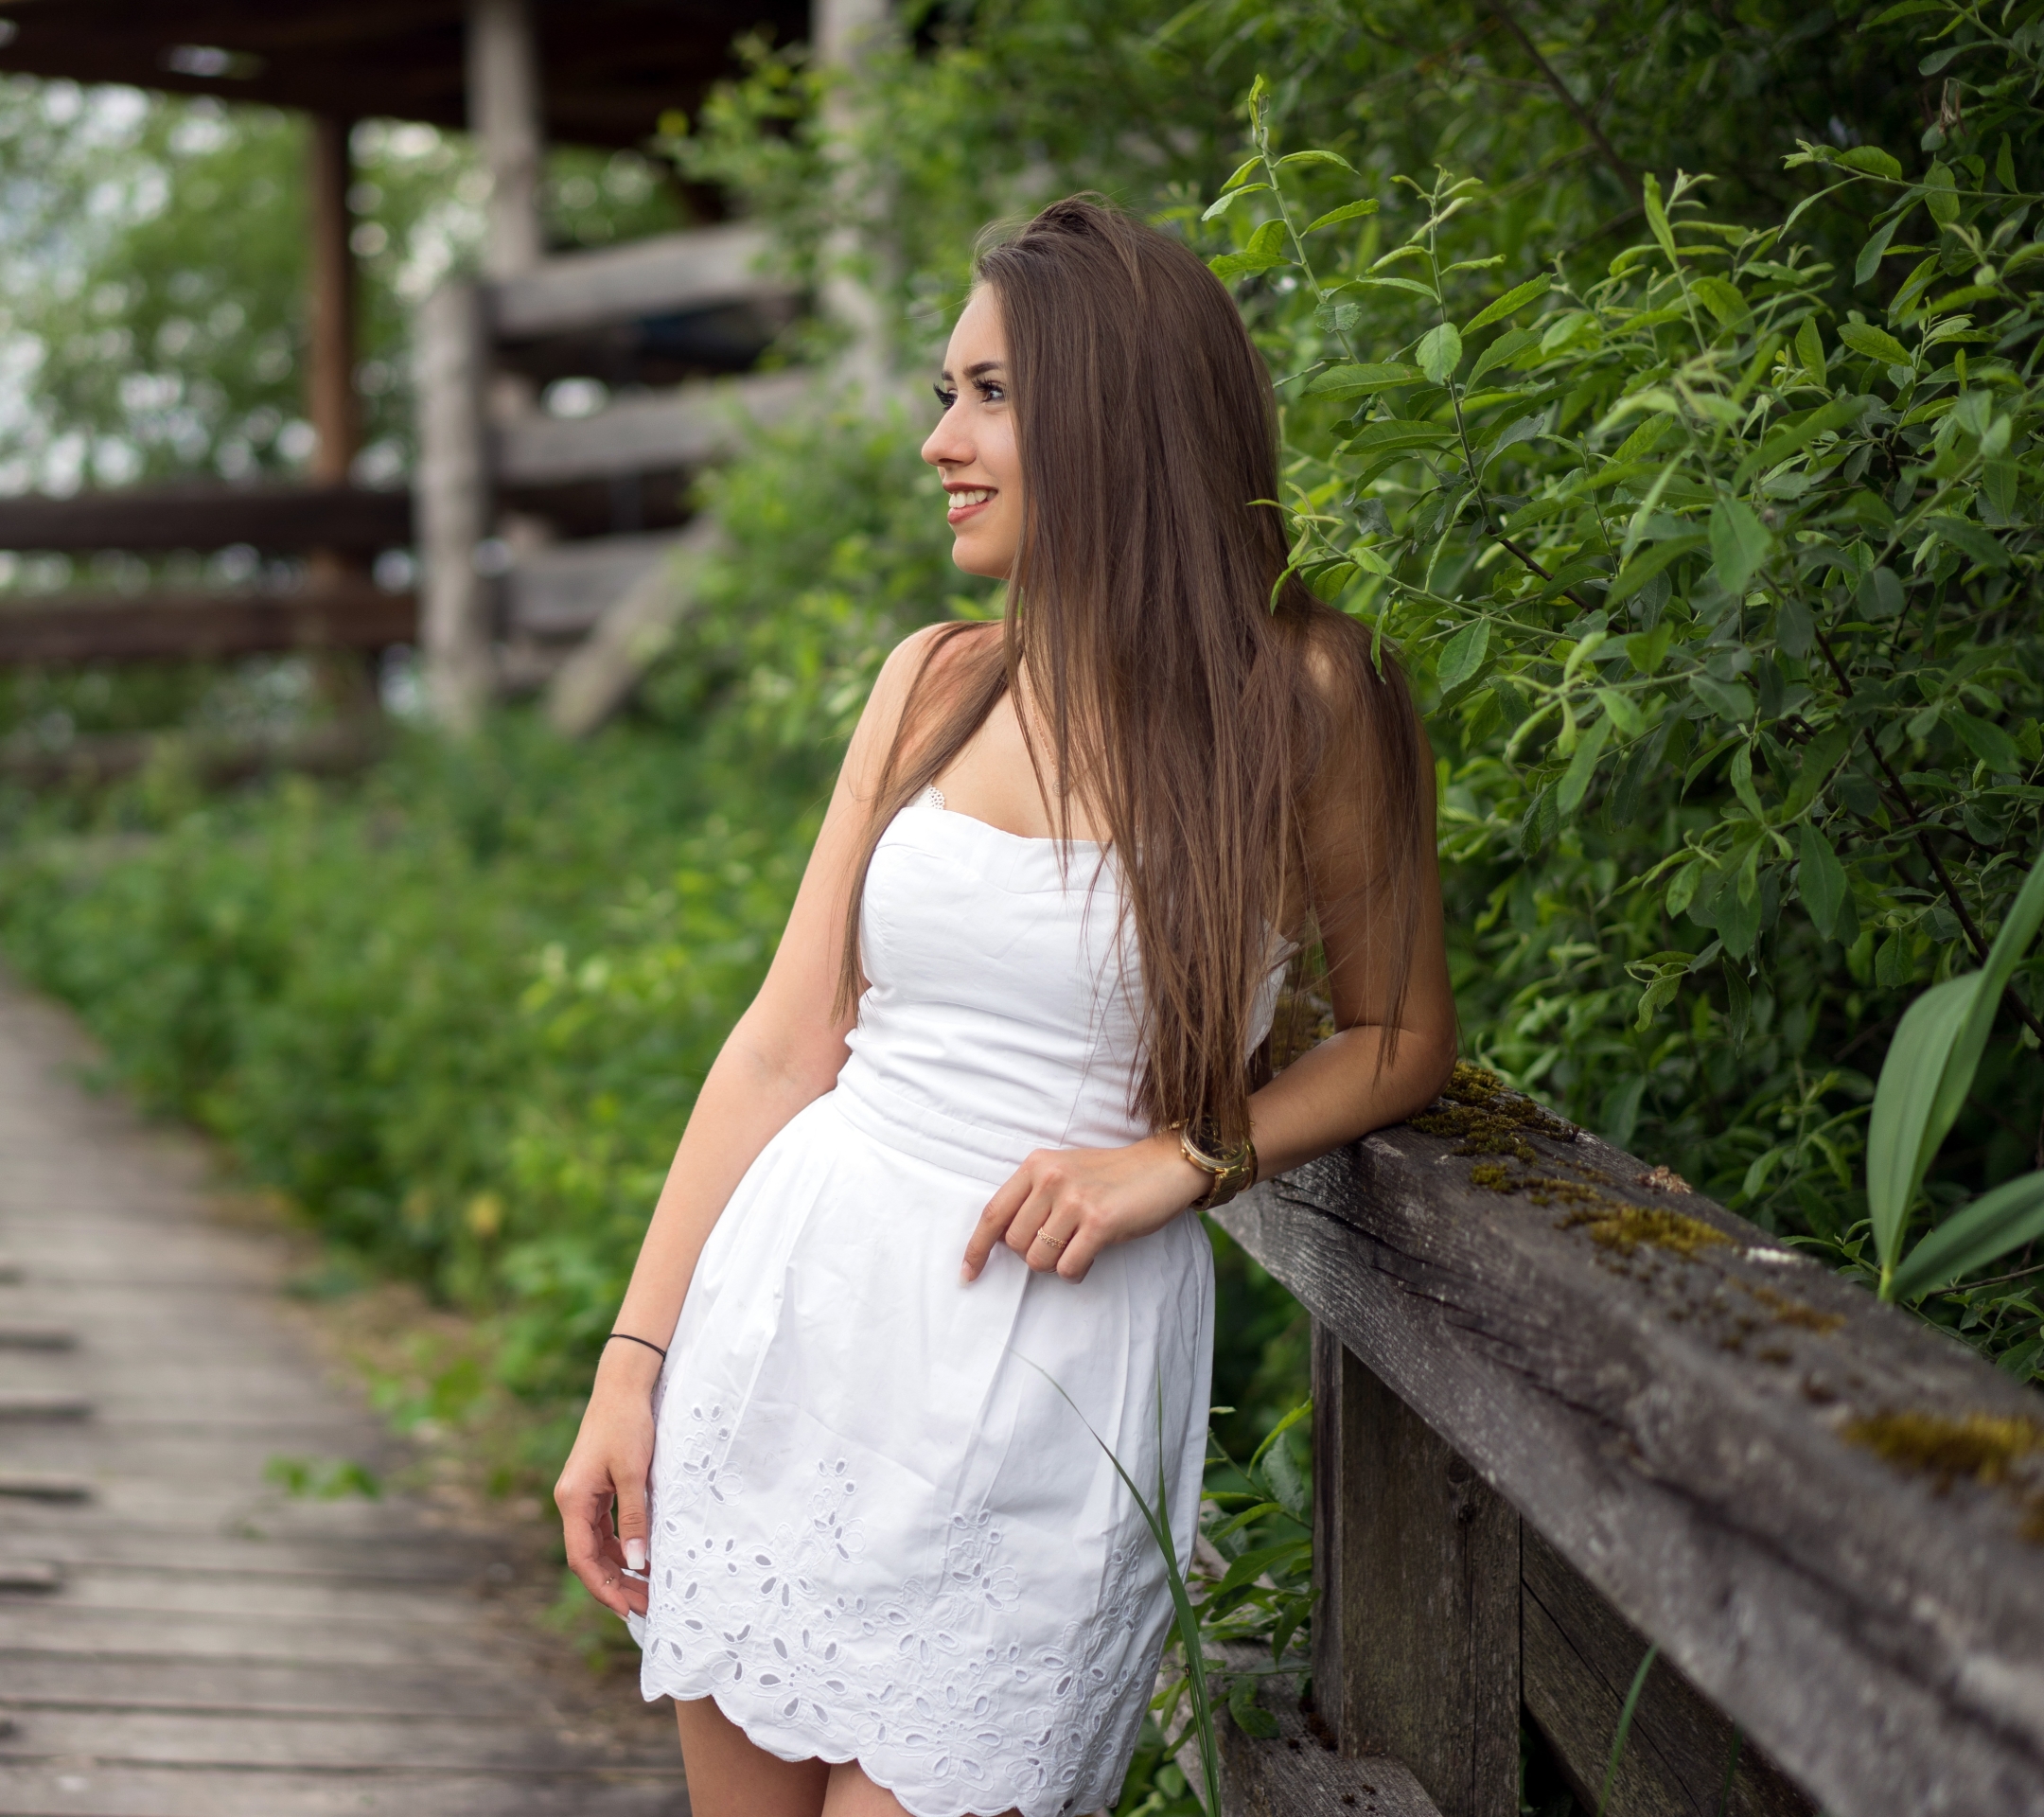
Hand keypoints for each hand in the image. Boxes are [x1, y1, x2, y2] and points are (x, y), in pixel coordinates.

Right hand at [553, 1341, 661, 1619]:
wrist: (622, 1386)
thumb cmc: (627, 1424)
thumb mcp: (634, 1474)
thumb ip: (635, 1519)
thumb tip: (637, 1564)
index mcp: (573, 1500)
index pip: (582, 1558)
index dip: (603, 1587)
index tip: (626, 1609)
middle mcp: (571, 1501)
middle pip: (587, 1557)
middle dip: (613, 1584)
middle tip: (644, 1607)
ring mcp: (581, 1495)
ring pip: (595, 1545)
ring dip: (617, 1568)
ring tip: (645, 1590)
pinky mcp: (594, 1488)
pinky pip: (603, 1528)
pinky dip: (619, 1547)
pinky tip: (639, 1559)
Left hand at [962, 1132, 1210, 1283]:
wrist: (1165, 1166)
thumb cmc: (1113, 1175)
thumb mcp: (1065, 1170)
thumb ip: (1033, 1196)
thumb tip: (1003, 1240)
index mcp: (1037, 1165)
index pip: (992, 1213)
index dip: (976, 1248)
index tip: (968, 1274)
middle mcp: (1050, 1178)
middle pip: (1015, 1244)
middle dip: (1034, 1254)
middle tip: (1061, 1243)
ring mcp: (1075, 1199)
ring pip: (1038, 1260)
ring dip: (1057, 1264)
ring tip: (1078, 1248)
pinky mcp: (1099, 1222)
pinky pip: (1067, 1267)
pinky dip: (1077, 1272)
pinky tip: (1091, 1257)